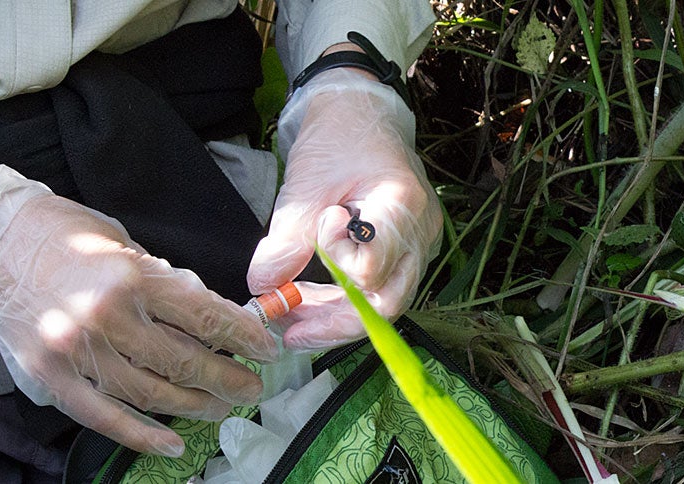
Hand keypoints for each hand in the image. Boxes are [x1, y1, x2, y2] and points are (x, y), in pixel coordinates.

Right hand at [0, 192, 277, 456]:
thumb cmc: (64, 238)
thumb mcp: (127, 245)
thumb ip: (169, 282)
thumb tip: (212, 316)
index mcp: (133, 277)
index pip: (206, 318)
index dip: (244, 338)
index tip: (266, 349)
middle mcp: (107, 318)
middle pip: (186, 362)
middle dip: (230, 379)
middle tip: (254, 387)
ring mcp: (78, 353)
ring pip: (152, 394)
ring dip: (196, 407)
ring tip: (222, 407)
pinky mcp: (51, 379)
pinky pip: (105, 417)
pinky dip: (142, 436)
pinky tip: (173, 443)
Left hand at [247, 69, 441, 349]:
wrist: (361, 115)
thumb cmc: (339, 138)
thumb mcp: (306, 181)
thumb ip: (286, 238)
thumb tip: (263, 287)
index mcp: (402, 205)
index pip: (372, 268)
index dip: (336, 264)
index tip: (317, 228)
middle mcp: (421, 232)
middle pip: (387, 303)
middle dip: (334, 322)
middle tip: (288, 326)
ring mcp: (418, 244)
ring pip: (383, 303)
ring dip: (336, 315)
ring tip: (292, 313)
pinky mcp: (405, 251)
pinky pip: (380, 289)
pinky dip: (345, 300)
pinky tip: (311, 299)